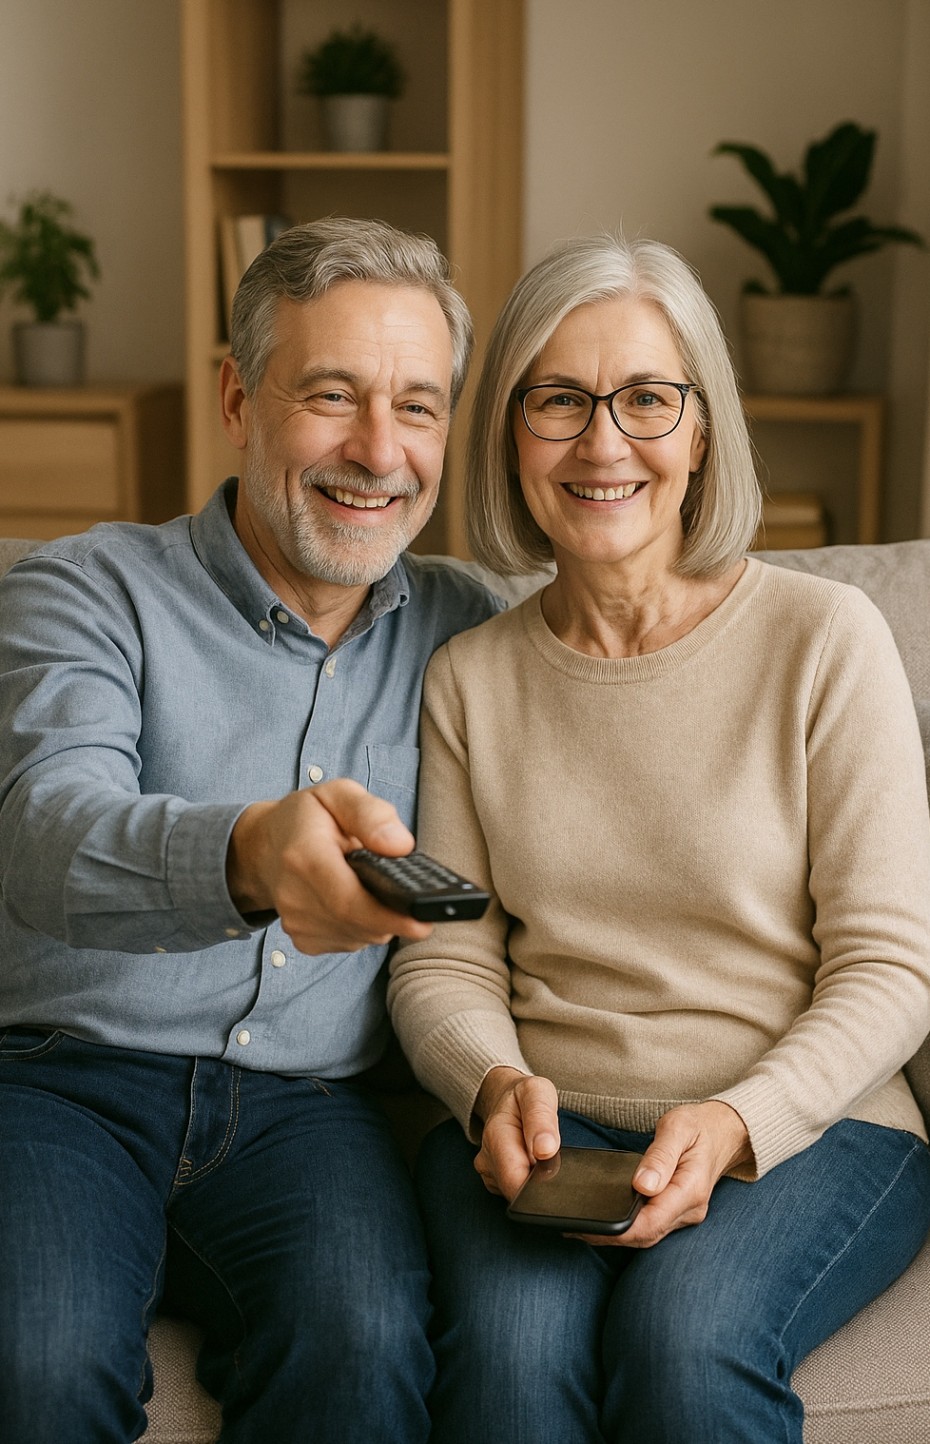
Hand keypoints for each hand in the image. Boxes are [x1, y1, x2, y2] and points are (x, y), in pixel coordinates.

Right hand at [226, 778, 433, 954]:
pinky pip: (351, 941)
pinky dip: (364, 926)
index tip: (422, 921)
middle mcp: (295, 897)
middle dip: (395, 914)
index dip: (388, 916)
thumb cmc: (306, 818)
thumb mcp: (338, 794)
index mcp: (304, 856)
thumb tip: (401, 846)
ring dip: (380, 918)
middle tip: (414, 897)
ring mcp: (298, 923)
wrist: (264, 848)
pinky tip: (359, 901)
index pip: (348, 900)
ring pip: (362, 936)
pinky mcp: (305, 940)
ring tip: (374, 886)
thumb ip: (371, 814)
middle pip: (361, 924)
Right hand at [473, 1067, 560, 1198]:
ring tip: (541, 1155)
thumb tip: (546, 1149)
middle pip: (518, 1190)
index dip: (538, 1183)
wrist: (507, 1101)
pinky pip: (518, 1192)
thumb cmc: (524, 1096)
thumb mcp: (537, 1093)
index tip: (553, 1170)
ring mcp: (490, 1173)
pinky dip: (531, 1182)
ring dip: (537, 1180)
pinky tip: (534, 1163)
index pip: (514, 1178)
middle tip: (550, 1156)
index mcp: (496, 1135)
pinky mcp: (496, 1182)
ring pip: (520, 1193)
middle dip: (540, 1180)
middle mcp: (488, 1159)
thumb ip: (541, 1119)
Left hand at [568, 1100, 751, 1248]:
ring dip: (616, 1236)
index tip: (588, 1225)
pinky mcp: (677, 1212)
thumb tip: (642, 1186)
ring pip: (647, 1235)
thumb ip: (660, 1156)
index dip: (618, 1230)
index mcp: (690, 1190)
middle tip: (573, 1228)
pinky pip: (650, 1226)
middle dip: (610, 1237)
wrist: (724, 1132)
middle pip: (646, 1235)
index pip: (651, 1222)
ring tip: (581, 1227)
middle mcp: (690, 1210)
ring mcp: (685, 1214)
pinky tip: (604, 1220)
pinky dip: (627, 1227)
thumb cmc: (698, 1126)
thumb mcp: (678, 1128)